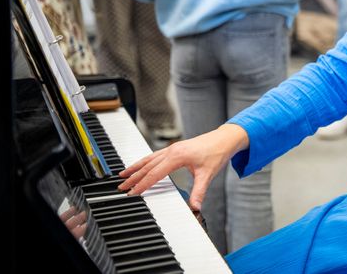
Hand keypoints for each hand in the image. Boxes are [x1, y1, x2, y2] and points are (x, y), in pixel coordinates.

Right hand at [118, 124, 248, 211]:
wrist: (226, 138)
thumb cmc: (217, 152)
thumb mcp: (208, 174)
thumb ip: (199, 192)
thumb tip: (195, 207)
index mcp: (178, 156)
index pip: (155, 173)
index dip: (143, 184)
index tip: (132, 193)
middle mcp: (172, 150)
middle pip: (148, 166)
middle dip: (134, 177)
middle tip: (121, 187)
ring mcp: (173, 148)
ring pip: (149, 158)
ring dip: (136, 167)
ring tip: (122, 174)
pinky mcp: (176, 148)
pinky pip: (155, 155)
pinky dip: (145, 161)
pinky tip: (140, 166)